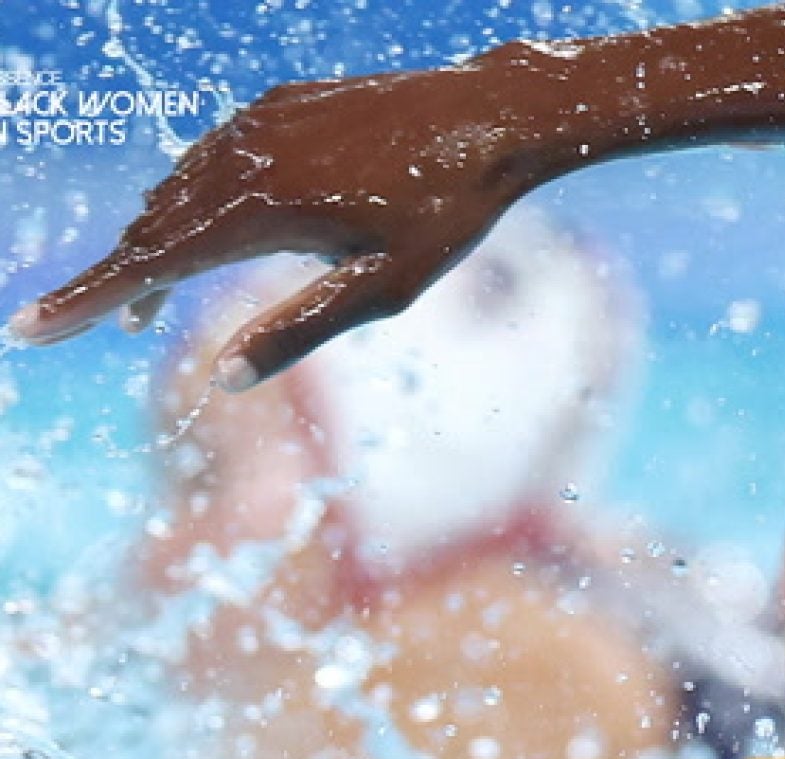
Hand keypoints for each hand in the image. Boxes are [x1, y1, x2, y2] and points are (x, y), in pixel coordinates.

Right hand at [8, 60, 538, 388]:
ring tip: (152, 295)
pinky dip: (193, 195)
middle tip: (103, 328)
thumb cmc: (446, 213)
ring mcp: (259, 124)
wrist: (489, 118)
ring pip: (179, 188)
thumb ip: (301, 331)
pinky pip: (212, 155)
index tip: (29, 330)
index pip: (150, 263)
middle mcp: (246, 157)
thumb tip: (226, 378)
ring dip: (159, 239)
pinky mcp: (277, 106)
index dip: (87, 300)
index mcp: (263, 210)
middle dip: (121, 280)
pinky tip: (206, 226)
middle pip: (153, 226)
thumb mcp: (385, 290)